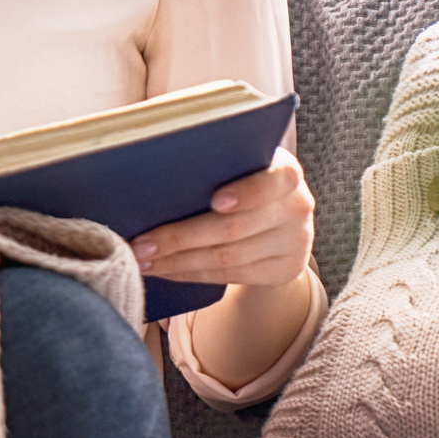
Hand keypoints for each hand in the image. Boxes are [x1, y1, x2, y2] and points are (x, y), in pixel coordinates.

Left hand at [129, 146, 314, 287]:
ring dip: (178, 261)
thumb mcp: (236, 164)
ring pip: (228, 257)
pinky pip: (231, 276)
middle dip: (181, 238)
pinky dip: (191, 274)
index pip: (275, 180)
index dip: (246, 192)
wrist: (275, 220)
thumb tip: (154, 161)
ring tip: (143, 259)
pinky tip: (164, 270)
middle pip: (235, 227)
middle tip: (140, 244)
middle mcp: (298, 206)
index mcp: (285, 172)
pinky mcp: (286, 270)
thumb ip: (212, 161)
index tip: (215, 201)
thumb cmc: (239, 180)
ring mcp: (296, 242)